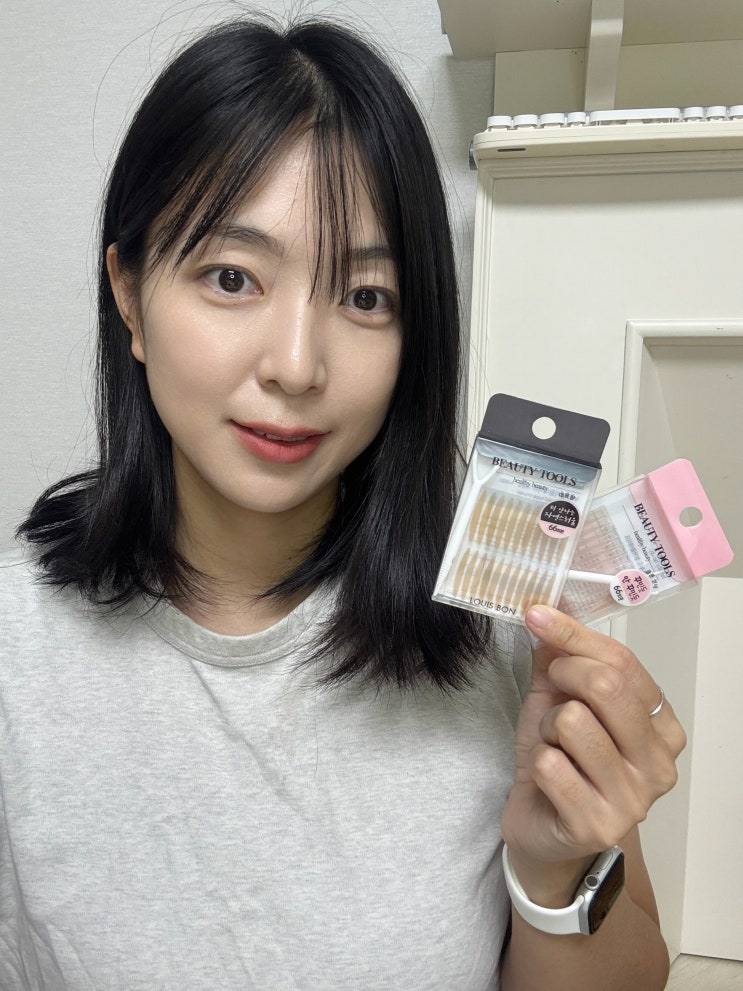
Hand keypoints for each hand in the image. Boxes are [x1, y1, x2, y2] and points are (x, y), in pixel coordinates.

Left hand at [501, 604, 685, 903]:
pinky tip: (547, 780)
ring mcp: (634, 799)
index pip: (623, 662)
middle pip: (606, 686)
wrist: (543, 830)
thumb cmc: (559, 762)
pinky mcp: (598, 825)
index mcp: (662, 726)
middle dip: (563, 677)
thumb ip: (558, 658)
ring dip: (547, 728)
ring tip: (553, 747)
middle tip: (551, 693)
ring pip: (573, 722)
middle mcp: (659, 764)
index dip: (574, 634)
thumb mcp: (557, 701)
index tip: (538, 616)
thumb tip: (546, 613)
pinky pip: (551, 764)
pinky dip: (537, 762)